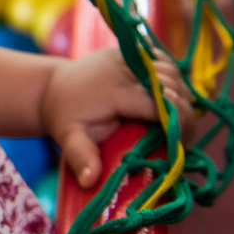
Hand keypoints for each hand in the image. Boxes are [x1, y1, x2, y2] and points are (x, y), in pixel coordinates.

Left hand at [41, 47, 194, 188]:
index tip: (182, 145)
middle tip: (181, 135)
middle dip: (182, 111)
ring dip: (180, 93)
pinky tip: (166, 96)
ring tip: (174, 118)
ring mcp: (127, 56)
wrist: (51, 87)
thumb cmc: (63, 115)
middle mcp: (123, 67)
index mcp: (114, 90)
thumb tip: (89, 180)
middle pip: (172, 85)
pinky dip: (171, 77)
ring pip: (171, 70)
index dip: (178, 123)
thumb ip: (80, 156)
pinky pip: (162, 61)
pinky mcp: (130, 52)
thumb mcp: (68, 136)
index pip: (160, 103)